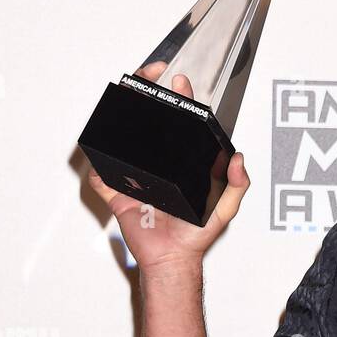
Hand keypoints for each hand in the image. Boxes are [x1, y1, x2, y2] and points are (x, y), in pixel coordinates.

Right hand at [86, 61, 249, 269]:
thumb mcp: (224, 209)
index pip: (179, 122)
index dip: (178, 98)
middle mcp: (157, 163)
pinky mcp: (118, 192)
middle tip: (149, 77)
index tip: (180, 82)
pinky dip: (99, 167)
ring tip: (124, 99)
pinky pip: (102, 176)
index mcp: (180, 162)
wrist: (172, 259)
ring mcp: (135, 175)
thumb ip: (235, 185)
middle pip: (147, 120)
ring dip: (119, 116)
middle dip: (145, 93)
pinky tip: (104, 157)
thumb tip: (238, 158)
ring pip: (122, 138)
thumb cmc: (195, 235)